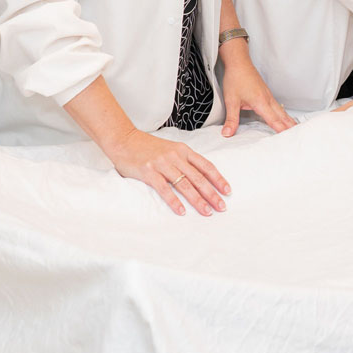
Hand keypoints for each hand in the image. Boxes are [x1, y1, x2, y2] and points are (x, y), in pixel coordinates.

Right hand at [107, 128, 231, 217]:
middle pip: (199, 177)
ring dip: (197, 200)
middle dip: (212, 193)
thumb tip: (199, 177)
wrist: (125, 140)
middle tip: (222, 207)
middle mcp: (176, 156)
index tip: (227, 190)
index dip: (218, 178)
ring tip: (207, 212)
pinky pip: (165, 189)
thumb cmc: (148, 147)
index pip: (206, 165)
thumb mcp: (171, 149)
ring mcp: (163, 164)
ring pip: (185, 184)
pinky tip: (182, 211)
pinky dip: (174, 201)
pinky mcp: (149, 172)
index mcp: (184, 150)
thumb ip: (183, 160)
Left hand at [221, 60, 296, 136]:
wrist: (239, 62)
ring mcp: (268, 95)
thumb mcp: (231, 101)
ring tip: (294, 127)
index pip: (273, 120)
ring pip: (281, 110)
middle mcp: (267, 99)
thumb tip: (228, 133)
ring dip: (288, 119)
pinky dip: (283, 113)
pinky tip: (282, 115)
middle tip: (298, 134)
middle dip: (290, 126)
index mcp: (261, 102)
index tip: (289, 137)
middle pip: (281, 115)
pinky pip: (277, 105)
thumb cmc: (236, 79)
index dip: (281, 129)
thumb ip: (231, 119)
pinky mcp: (266, 92)